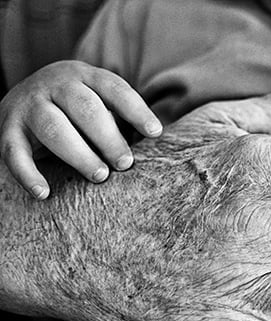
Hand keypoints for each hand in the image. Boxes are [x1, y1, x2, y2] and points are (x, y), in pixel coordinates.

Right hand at [0, 60, 161, 198]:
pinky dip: (28, 175)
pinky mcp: (7, 129)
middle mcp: (54, 85)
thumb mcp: (98, 104)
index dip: (136, 110)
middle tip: (125, 163)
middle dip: (109, 137)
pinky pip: (14, 153)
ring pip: (53, 128)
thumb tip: (154, 150)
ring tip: (100, 175)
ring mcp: (28, 106)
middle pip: (85, 108)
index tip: (155, 133)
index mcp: (83, 76)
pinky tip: (44, 193)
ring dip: (79, 154)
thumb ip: (120, 119)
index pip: (114, 88)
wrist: (21, 100)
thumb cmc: (77, 112)